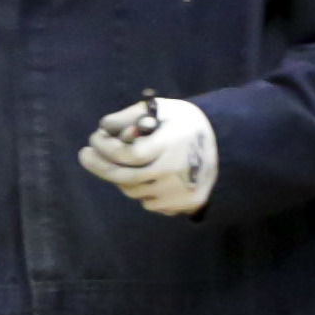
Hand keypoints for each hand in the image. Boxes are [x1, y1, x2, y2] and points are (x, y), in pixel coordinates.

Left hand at [80, 95, 218, 216]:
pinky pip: (149, 202)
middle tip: (85, 156)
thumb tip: (104, 126)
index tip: (93, 139)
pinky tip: (147, 175)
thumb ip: (133, 114)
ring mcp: (180, 192)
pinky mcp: (185, 205)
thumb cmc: (188, 124)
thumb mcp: (164, 109)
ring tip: (122, 162)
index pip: (127, 154)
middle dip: (99, 166)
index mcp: (171, 144)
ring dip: (121, 177)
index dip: (104, 148)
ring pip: (133, 191)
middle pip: (124, 177)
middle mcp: (175, 171)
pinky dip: (141, 190)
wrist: (229, 147)